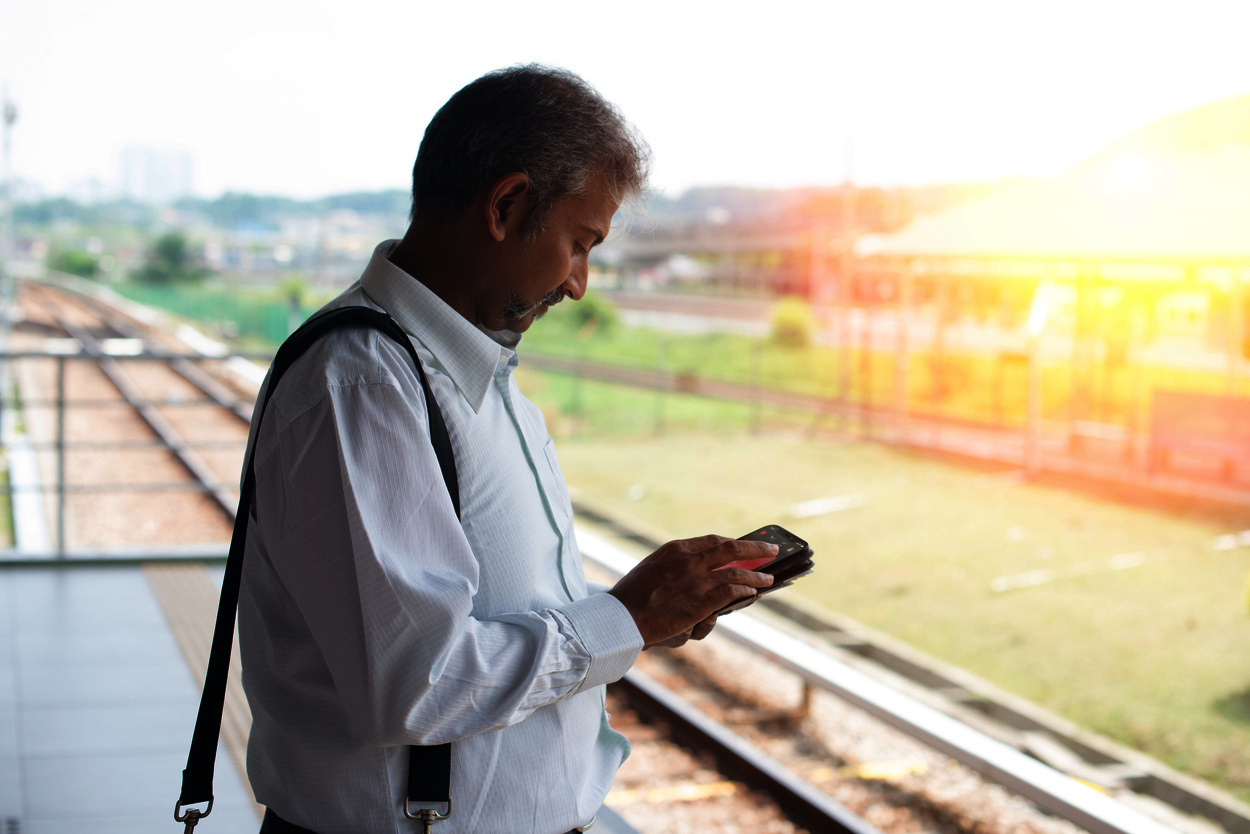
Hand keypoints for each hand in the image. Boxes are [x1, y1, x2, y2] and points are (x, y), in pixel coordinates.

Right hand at [608, 535, 775, 648]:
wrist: (621, 617)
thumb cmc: (632, 596)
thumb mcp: (653, 568)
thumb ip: (675, 565)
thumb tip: (697, 568)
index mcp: (676, 549)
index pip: (713, 541)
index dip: (732, 544)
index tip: (743, 546)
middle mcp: (690, 560)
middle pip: (731, 549)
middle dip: (755, 549)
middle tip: (770, 549)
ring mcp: (697, 581)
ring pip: (736, 572)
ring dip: (756, 576)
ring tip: (768, 579)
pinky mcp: (701, 602)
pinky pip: (732, 592)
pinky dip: (745, 591)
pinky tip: (752, 593)